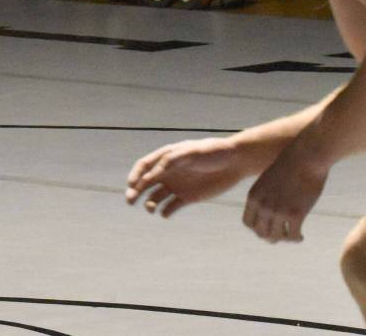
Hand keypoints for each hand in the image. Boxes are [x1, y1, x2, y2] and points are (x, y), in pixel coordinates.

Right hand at [126, 137, 247, 217]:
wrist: (236, 162)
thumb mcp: (192, 152)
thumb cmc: (213, 152)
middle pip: (145, 183)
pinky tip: (165, 214)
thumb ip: (171, 162)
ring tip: (151, 209)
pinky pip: (171, 207)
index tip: (131, 185)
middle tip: (130, 200)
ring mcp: (177, 185)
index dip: (135, 174)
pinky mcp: (187, 197)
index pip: (144, 165)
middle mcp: (168, 172)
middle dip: (135, 191)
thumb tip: (151, 175)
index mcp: (167, 157)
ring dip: (149, 203)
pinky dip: (165, 211)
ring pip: (156, 197)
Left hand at [243, 142, 328, 242]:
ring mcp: (278, 211)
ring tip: (292, 236)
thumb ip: (265, 194)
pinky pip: (292, 236)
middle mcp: (262, 206)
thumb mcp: (269, 179)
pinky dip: (296, 238)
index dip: (257, 228)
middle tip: (282, 234)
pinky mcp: (295, 214)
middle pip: (261, 233)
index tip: (268, 227)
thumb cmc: (290, 165)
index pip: (248, 222)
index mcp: (254, 196)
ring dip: (284, 239)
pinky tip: (301, 236)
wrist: (305, 157)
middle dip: (271, 236)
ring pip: (276, 237)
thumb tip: (268, 209)